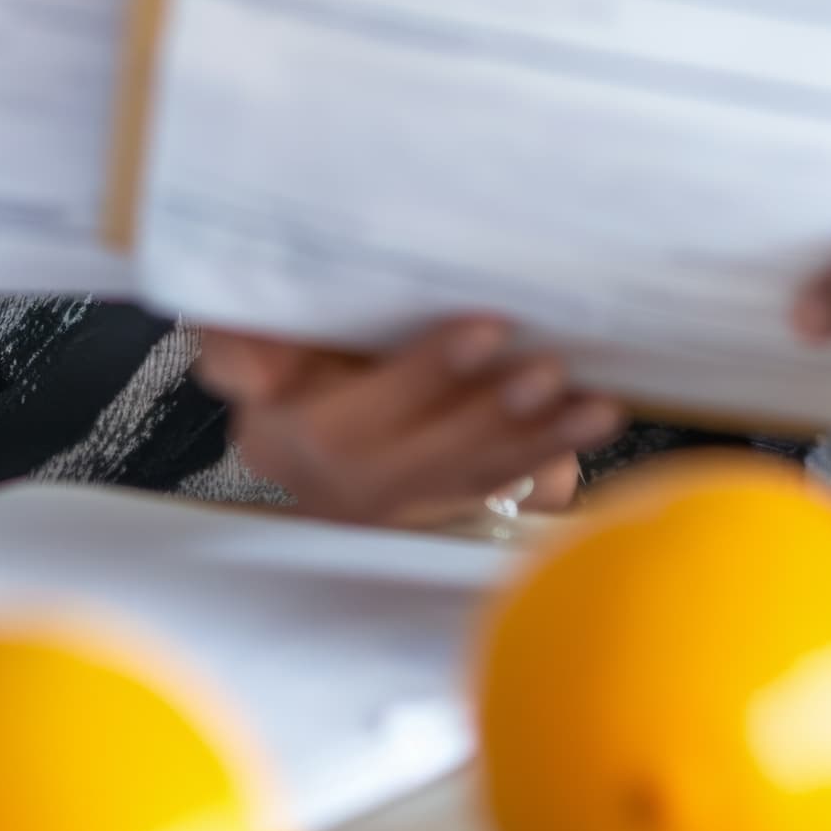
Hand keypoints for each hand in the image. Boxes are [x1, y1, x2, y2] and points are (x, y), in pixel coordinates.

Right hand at [195, 318, 623, 526]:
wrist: (296, 407)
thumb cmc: (273, 350)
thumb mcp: (235, 337)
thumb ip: (235, 344)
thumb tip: (255, 373)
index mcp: (287, 441)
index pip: (352, 417)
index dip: (423, 375)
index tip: (485, 328)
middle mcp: (345, 485)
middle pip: (426, 457)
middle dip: (494, 413)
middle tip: (549, 367)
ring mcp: (400, 502)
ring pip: (476, 476)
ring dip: (540, 441)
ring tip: (594, 405)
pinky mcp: (445, 501)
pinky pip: (504, 483)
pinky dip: (554, 453)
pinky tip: (595, 421)